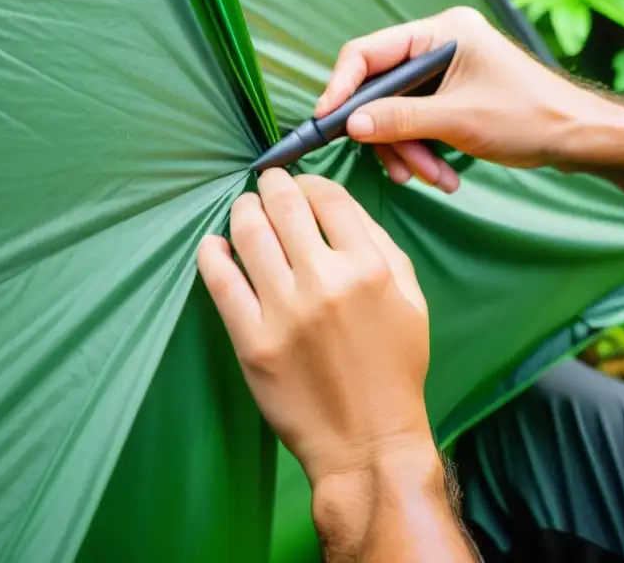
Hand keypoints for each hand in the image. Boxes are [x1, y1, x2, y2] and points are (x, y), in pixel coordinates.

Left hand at [196, 168, 434, 488]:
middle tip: (266, 184)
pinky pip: (220, 282)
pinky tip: (214, 245)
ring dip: (242, 211)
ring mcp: (284, 311)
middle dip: (272, 184)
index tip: (300, 186)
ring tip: (243, 210)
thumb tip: (339, 208)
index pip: (328, 197)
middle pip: (284, 205)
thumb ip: (381, 248)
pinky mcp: (252, 341)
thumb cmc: (394, 370)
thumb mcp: (411, 301)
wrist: (368, 441)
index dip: (309, 181)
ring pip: (248, 234)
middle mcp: (325, 282)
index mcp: (368, 268)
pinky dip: (212, 254)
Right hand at [315, 6, 613, 189]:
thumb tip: (351, 124)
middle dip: (389, 135)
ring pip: (399, 113)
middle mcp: (439, 46)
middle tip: (403, 170)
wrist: (580, 138)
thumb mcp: (458, 121)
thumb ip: (399, 119)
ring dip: (410, 151)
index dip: (342, 88)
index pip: (368, 53)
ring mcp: (446, 72)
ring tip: (434, 179)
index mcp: (440, 32)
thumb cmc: (530, 117)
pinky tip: (443, 176)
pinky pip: (419, 124)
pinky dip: (425, 152)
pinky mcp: (453, 96)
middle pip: (382, 90)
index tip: (327, 123)